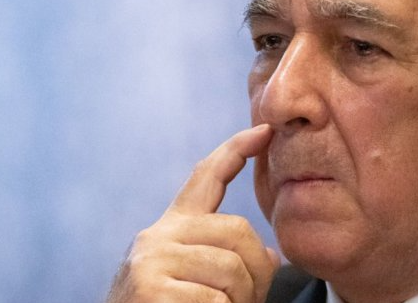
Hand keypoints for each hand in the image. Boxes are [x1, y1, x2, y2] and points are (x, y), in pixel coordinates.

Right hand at [107, 125, 278, 302]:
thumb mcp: (198, 283)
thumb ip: (227, 259)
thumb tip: (269, 254)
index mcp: (170, 231)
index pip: (205, 179)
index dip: (236, 150)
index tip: (264, 130)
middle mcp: (156, 238)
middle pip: (238, 231)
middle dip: (256, 272)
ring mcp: (149, 261)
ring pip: (232, 269)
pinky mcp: (148, 289)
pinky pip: (214, 302)